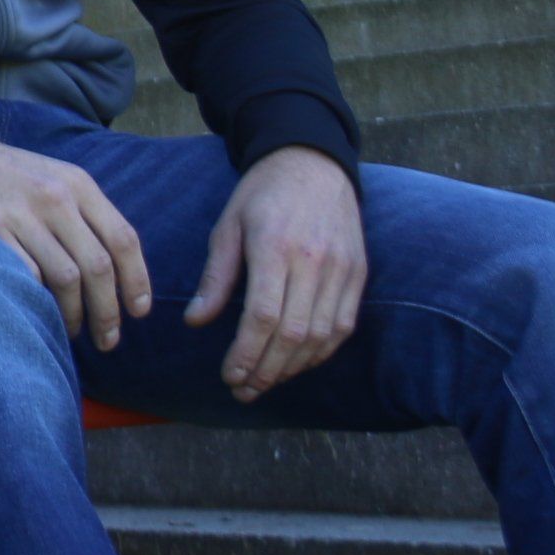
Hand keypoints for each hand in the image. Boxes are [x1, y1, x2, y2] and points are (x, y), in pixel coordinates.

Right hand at [0, 121, 152, 349]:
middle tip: (108, 339)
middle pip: (97, 266)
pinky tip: (38, 314)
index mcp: (77, 184)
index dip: (136, 281)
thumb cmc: (0, 174)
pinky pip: (25, 278)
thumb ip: (83, 213)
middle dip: (108, 311)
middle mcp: (54, 198)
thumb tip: (115, 268)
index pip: (123, 239)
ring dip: (73, 315)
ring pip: (65, 279)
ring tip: (71, 331)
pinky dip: (37, 302)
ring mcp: (20, 215)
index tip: (138, 311)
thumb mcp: (50, 177)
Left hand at [187, 146, 364, 400]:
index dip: (246, 354)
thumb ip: (216, 276)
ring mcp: (342, 268)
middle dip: (266, 370)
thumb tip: (196, 321)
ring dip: (292, 367)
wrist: (315, 164)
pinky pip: (343, 325)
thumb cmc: (262, 195)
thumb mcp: (228, 227)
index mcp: (275, 247)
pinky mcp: (358, 273)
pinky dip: (320, 351)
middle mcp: (314, 260)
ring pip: (322, 335)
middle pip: (293, 333)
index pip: (263, 316)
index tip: (229, 376)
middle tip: (243, 390)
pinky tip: (296, 364)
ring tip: (264, 382)